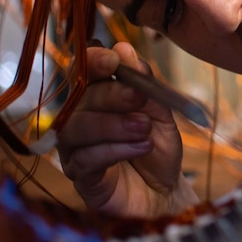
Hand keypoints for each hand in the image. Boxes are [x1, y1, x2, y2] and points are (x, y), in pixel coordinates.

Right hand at [57, 41, 197, 216]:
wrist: (166, 193)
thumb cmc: (158, 152)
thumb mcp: (160, 113)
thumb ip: (144, 83)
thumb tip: (123, 48)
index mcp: (97, 100)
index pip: (84, 74)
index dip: (93, 63)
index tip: (113, 60)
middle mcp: (79, 121)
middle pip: (79, 100)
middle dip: (111, 95)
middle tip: (140, 98)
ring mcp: (75, 150)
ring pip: (75, 128)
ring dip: (113, 124)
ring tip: (144, 128)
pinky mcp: (80, 178)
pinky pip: (84, 158)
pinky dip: (114, 149)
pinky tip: (141, 147)